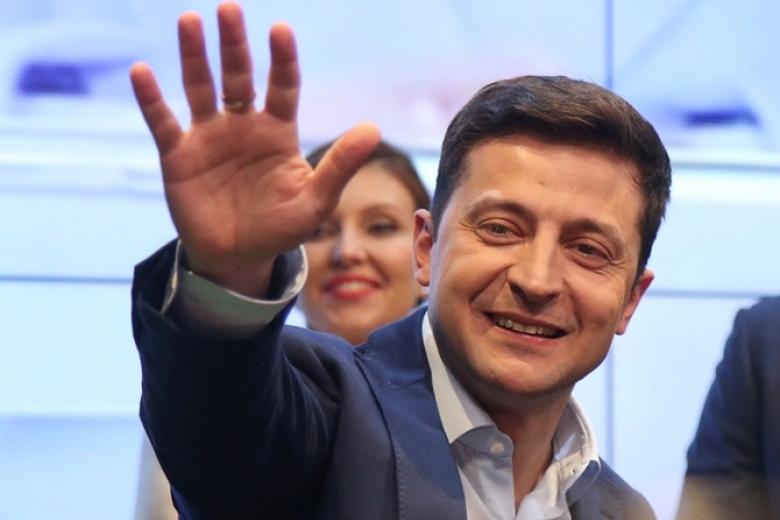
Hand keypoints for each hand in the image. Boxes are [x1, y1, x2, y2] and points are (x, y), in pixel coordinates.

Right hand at [130, 2, 379, 295]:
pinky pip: (163, 122)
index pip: (282, 86)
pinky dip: (152, 99)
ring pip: (200, 88)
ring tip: (190, 20)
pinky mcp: (178, 156)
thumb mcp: (316, 200)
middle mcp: (243, 125)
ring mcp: (209, 138)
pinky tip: (142, 72)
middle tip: (229, 7)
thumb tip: (373, 128)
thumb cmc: (281, 227)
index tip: (280, 30)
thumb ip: (340, 165)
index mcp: (278, 131)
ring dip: (194, 55)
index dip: (282, 60)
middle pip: (238, 76)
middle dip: (234, 44)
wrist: (239, 257)